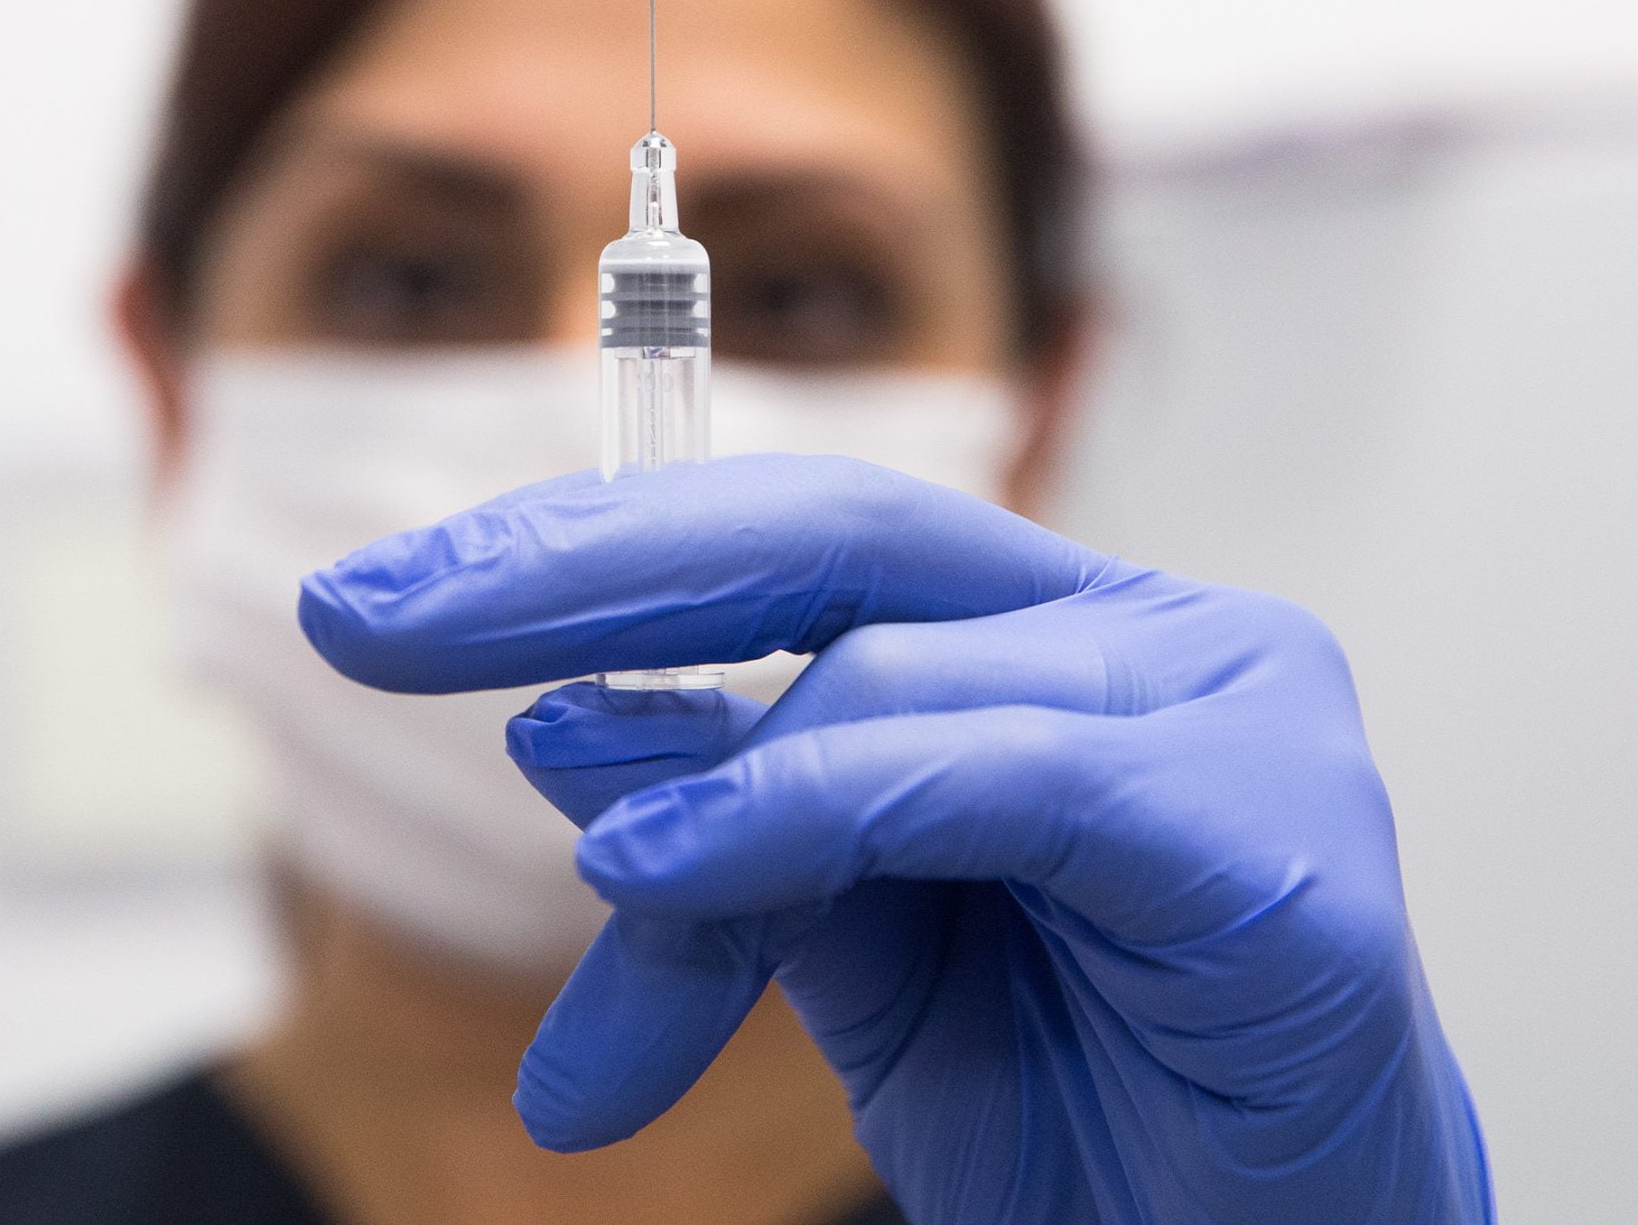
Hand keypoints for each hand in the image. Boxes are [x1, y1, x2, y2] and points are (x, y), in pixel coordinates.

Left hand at [299, 455, 1491, 1223]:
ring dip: (694, 781)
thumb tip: (555, 729)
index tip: (379, 597)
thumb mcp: (853, 953)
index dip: (583, 546)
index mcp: (1047, 631)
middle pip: (826, 532)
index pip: (792, 534)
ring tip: (575, 867)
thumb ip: (735, 832)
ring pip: (889, 672)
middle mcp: (1150, 629)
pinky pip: (992, 776)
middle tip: (367, 615)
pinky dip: (804, 807)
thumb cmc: (1092, 1105)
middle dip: (575, 568)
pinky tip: (654, 861)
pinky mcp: (1270, 836)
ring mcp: (1232, 706)